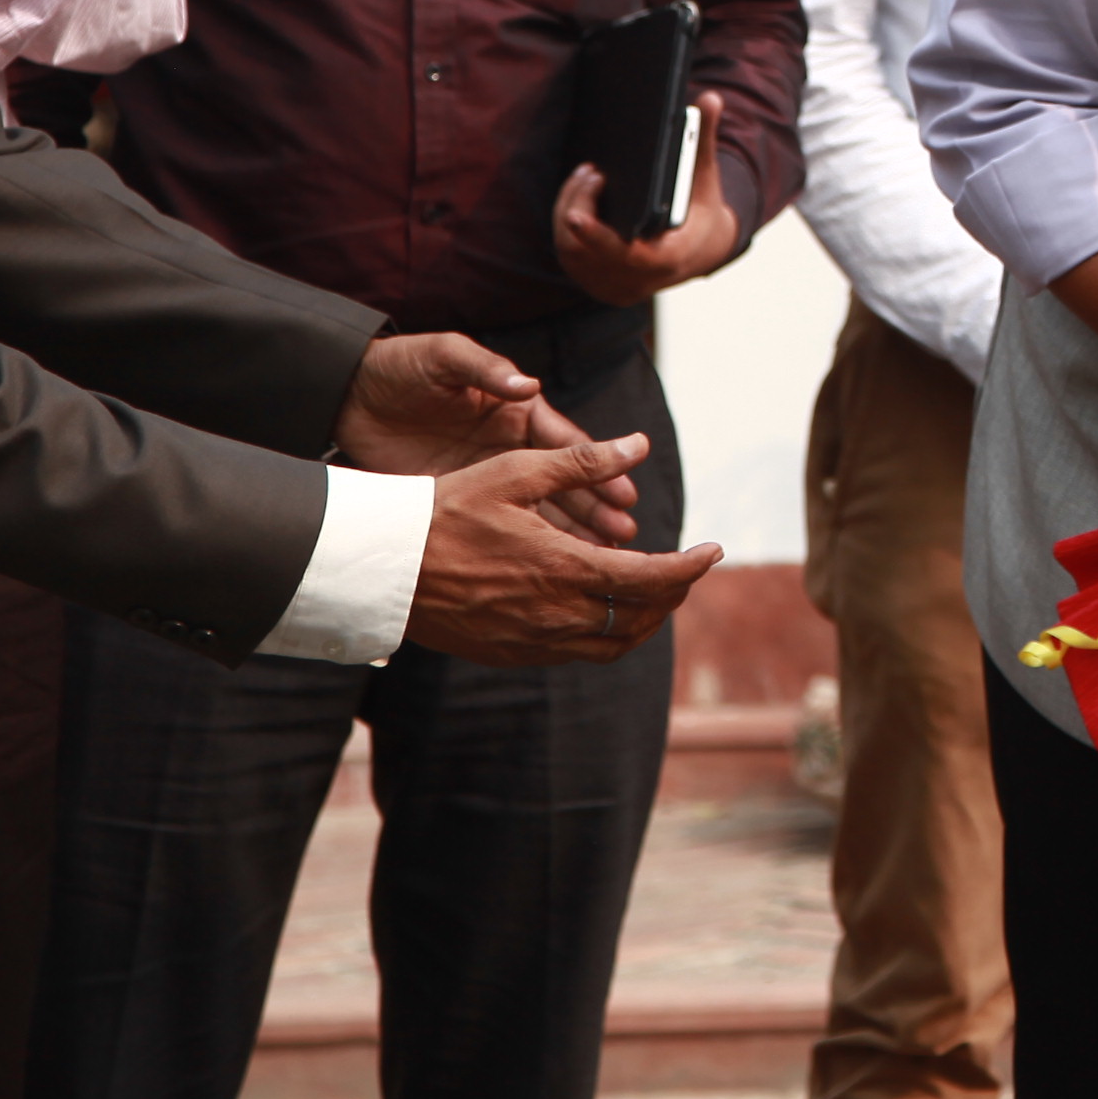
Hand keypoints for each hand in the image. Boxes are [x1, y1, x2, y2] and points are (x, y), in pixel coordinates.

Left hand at [336, 332, 641, 539]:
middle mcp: (509, 443)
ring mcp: (487, 474)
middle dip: (596, 506)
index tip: (624, 489)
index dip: (598, 464)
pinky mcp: (462, 496)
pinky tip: (556, 564)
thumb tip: (528, 385)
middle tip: (624, 533)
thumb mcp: (445, 358)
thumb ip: (485, 370)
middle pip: (563, 479)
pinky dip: (533, 544)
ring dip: (573, 530)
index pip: (565, 440)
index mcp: (514, 408)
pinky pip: (506, 525)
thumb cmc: (405, 367)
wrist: (350, 394)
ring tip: (604, 555)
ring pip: (540, 507)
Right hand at [402, 435, 721, 665]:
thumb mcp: (515, 472)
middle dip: (673, 593)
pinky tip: (603, 609)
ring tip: (654, 592)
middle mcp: (556, 613)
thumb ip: (582, 463)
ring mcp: (534, 640)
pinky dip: (605, 636)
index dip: (690, 568)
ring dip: (644, 621)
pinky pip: (577, 654)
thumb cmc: (447, 508)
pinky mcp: (512, 653)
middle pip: (641, 617)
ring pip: (612, 644)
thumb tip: (638, 444)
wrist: (384, 565)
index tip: (713, 551)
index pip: (652, 579)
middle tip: (686, 568)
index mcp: (565, 567)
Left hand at [553, 95, 741, 306]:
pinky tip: (579, 197)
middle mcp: (640, 281)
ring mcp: (615, 286)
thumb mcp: (704, 177)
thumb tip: (710, 98)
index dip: (599, 238)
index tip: (577, 216)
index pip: (629, 256)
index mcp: (670, 258)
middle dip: (582, 205)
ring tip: (588, 177)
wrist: (699, 251)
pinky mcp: (597, 283)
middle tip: (593, 173)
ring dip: (571, 209)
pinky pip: (568, 254)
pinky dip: (567, 223)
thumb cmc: (700, 209)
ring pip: (571, 250)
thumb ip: (702, 139)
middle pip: (588, 249)